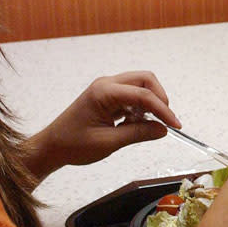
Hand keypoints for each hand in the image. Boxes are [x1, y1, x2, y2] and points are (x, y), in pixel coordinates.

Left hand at [23, 71, 178, 180]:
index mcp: (104, 92)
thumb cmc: (73, 144)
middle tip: (166, 120)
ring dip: (150, 103)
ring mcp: (107, 88)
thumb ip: (138, 134)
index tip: (175, 125)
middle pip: (145, 80)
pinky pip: (132, 94)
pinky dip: (141, 107)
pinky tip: (137, 123)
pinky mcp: (108, 96)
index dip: (163, 110)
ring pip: (141, 85)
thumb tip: (162, 130)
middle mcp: (107, 84)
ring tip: (149, 124)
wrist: (52, 146)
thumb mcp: (109, 142)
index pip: (143, 95)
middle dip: (159, 98)